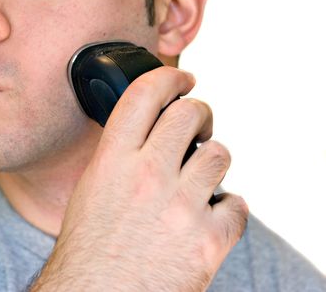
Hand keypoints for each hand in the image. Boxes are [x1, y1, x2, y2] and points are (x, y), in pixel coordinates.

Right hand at [30, 67, 247, 290]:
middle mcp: (148, 177)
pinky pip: (236, 203)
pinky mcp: (208, 239)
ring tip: (199, 178)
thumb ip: (120, 156)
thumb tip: (149, 132)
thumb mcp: (92, 190)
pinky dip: (226, 207)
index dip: (169, 76)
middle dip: (199, 113)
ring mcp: (181, 207)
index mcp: (113, 162)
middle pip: (190, 114)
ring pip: (219, 155)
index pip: (144, 96)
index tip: (182, 77)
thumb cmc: (89, 250)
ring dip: (212, 162)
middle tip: (198, 124)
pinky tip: (208, 215)